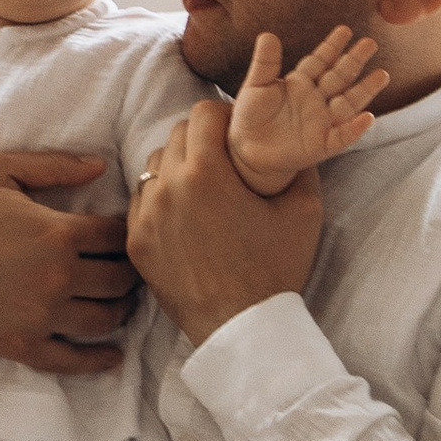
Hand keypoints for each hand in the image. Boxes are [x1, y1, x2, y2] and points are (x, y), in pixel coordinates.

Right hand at [0, 150, 136, 375]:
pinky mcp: (24, 345)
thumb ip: (53, 165)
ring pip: (106, 319)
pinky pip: (74, 361)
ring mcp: (42, 316)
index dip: (124, 231)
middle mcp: (58, 277)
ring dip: (121, 309)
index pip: (117, 236)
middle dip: (129, 270)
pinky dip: (99, 360)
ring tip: (120, 300)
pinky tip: (113, 355)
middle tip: (127, 267)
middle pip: (120, 279)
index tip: (120, 233)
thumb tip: (101, 165)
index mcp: (57, 233)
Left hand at [128, 102, 320, 348]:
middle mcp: (167, 187)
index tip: (239, 132)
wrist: (242, 328)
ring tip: (205, 186)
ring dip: (179, 165)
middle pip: (176, 134)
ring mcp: (145, 215)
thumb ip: (298, 164)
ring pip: (154, 164)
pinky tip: (187, 214)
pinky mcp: (136, 241)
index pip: (202, 113)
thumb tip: (293, 138)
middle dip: (203, 138)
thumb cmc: (276, 268)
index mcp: (205, 171)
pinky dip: (162, 197)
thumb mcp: (304, 210)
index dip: (225, 116)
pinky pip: (142, 200)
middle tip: (226, 158)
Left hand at [227, 24, 387, 195]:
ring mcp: (322, 121)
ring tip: (382, 75)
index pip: (320, 61)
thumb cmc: (252, 115)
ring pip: (348, 103)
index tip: (344, 30)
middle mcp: (317, 99)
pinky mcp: (322, 144)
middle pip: (339, 77)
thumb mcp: (256, 86)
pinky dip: (354, 128)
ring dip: (365, 90)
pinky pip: (342, 136)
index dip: (332, 46)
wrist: (247, 150)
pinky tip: (367, 118)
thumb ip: (264, 63)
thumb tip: (267, 34)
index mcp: (301, 82)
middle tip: (370, 43)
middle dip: (354, 60)